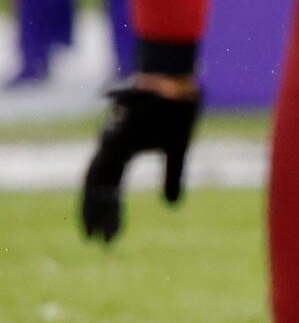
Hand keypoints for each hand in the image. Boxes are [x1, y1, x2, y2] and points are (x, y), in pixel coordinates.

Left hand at [79, 78, 202, 242]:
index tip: (105, 238)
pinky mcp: (119, 130)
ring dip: (98, 208)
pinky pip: (106, 162)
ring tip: (100, 232)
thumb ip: (172, 178)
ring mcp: (112, 137)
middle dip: (95, 215)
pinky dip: (104, 187)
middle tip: (97, 242)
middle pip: (94, 187)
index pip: (107, 189)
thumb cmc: (177, 112)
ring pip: (94, 178)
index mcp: (122, 153)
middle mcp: (111, 146)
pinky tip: (108, 198)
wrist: (180, 80)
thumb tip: (170, 206)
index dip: (104, 213)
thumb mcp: (178, 151)